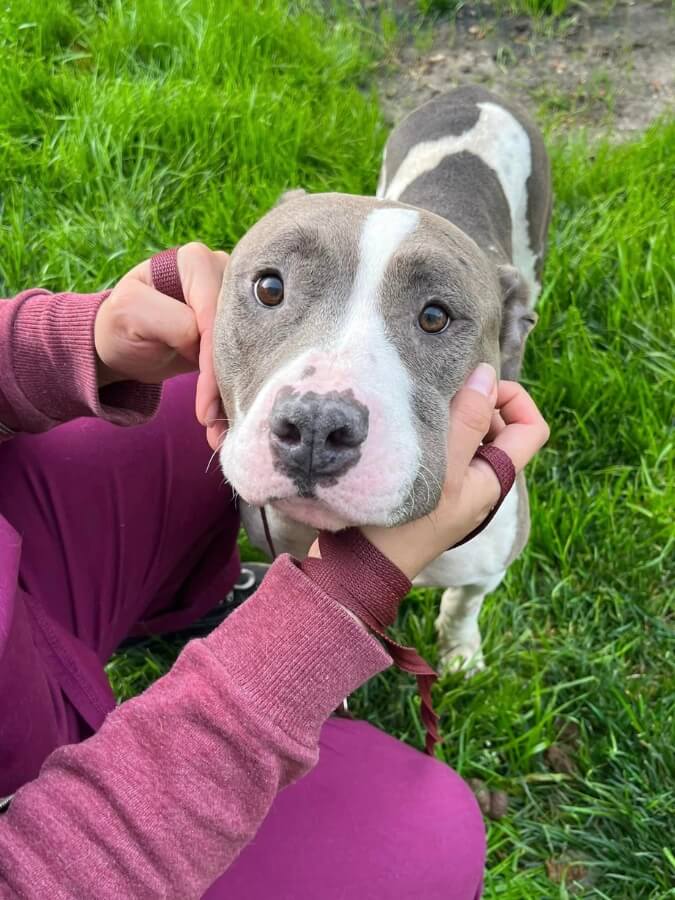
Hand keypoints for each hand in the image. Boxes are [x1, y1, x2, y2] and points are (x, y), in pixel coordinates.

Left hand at [94, 243, 227, 448]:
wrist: (123, 343)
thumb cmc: (121, 322)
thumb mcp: (132, 314)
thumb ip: (171, 321)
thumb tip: (205, 344)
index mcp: (196, 261)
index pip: (215, 315)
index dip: (212, 361)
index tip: (204, 407)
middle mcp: (224, 273)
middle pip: (240, 332)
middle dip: (228, 382)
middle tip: (216, 426)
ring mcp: (236, 303)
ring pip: (248, 350)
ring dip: (235, 394)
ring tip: (220, 432)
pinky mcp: (240, 330)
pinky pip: (244, 361)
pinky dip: (232, 394)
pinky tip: (223, 423)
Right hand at [360, 364, 549, 579]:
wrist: (360, 566)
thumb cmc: (403, 524)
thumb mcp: (442, 469)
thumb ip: (467, 421)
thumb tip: (486, 376)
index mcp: (494, 478)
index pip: (532, 429)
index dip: (515, 399)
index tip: (478, 387)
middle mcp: (478, 481)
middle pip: (498, 427)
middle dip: (475, 403)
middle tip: (437, 396)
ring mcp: (452, 486)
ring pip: (466, 435)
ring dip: (449, 416)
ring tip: (417, 411)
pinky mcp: (426, 487)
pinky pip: (440, 447)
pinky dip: (430, 430)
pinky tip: (403, 428)